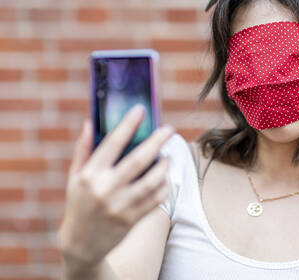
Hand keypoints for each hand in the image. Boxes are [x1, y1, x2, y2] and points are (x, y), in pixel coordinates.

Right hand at [57, 105, 174, 271]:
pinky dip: (164, 186)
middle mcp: (106, 190)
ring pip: (152, 181)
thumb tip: (88, 123)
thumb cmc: (78, 204)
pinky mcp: (133, 219)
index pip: (112, 143)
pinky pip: (156, 199)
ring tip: (167, 156)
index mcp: (90, 176)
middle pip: (138, 160)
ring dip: (164, 165)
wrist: (81, 245)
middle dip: (156, 141)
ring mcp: (121, 206)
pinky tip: (164, 177)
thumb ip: (83, 150)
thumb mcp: (74, 178)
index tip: (141, 110)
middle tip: (169, 129)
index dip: (128, 124)